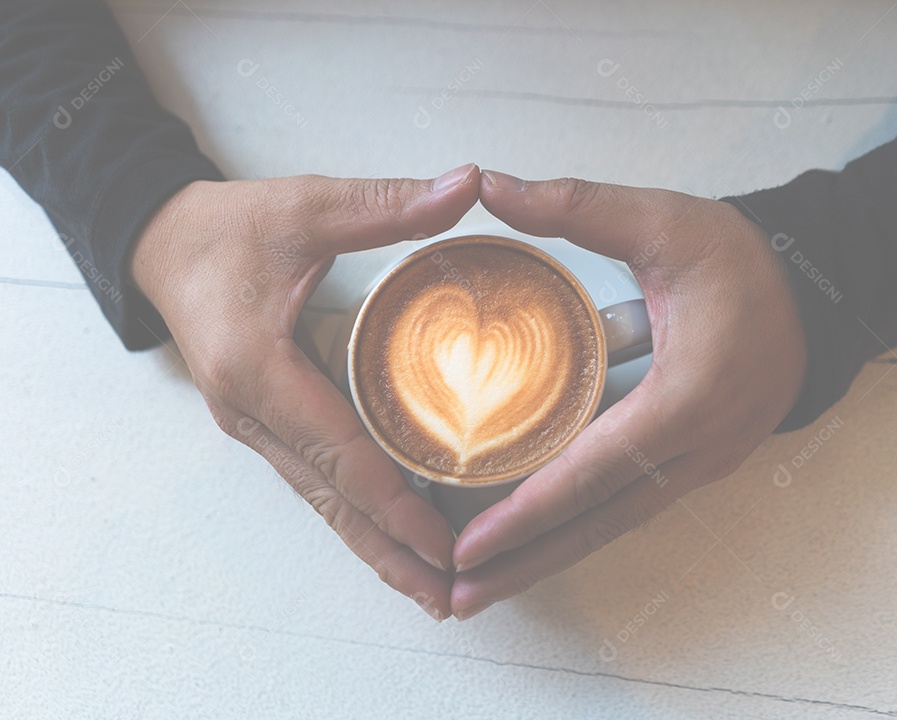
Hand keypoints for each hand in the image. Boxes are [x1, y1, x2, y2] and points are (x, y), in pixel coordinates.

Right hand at [130, 164, 480, 620]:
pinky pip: (314, 482)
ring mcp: (253, 426)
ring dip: (374, 546)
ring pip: (322, 502)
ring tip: (431, 589)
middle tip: (451, 597)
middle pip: (333, 500)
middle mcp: (251, 413)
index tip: (445, 542)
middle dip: (391, 551)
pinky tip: (390, 539)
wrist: (161, 243)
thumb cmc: (229, 229)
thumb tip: (468, 186)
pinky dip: (355, 515)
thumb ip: (386, 204)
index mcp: (258, 369)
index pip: (341, 451)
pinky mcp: (262, 424)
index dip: (396, 501)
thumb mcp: (306, 207)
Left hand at [450, 171, 807, 619]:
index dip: (529, 510)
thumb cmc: (743, 259)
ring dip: (550, 558)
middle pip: (601, 522)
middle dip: (527, 562)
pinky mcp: (701, 463)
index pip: (595, 467)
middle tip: (459, 597)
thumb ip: (572, 205)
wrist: (821, 288)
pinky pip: (633, 508)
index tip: (470, 544)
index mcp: (689, 394)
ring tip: (484, 587)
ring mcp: (706, 464)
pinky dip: (582, 532)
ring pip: (616, 526)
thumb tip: (487, 183)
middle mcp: (699, 447)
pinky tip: (538, 545)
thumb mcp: (661, 221)